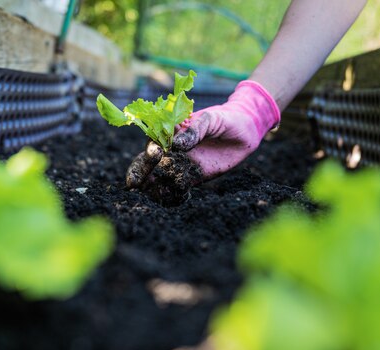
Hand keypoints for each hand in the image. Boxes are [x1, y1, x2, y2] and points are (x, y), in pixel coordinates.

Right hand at [126, 81, 280, 198]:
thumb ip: (195, 130)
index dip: (151, 149)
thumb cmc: (226, 118)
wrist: (247, 131)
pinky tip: (166, 200)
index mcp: (173, 132)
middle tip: (133, 184)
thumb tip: (177, 145)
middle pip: (150, 162)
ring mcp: (182, 164)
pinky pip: (178, 187)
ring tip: (147, 196)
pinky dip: (170, 195)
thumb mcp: (212, 119)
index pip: (154, 142)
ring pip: (161, 177)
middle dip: (140, 172)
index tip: (156, 154)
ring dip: (152, 187)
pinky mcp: (194, 177)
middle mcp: (173, 150)